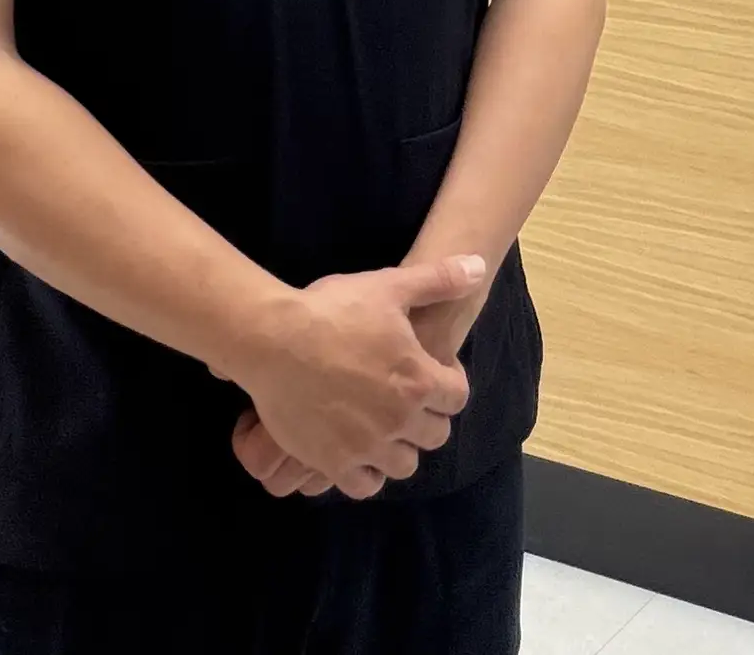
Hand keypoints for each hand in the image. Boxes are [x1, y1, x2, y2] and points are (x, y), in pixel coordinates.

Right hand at [225, 252, 482, 500]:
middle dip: (427, 417)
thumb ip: (438, 279)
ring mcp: (366, 447)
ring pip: (403, 465)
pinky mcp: (333, 463)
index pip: (457, 398)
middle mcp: (398, 421)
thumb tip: (479, 267)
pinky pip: (365, 486)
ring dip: (400, 448)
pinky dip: (368, 473)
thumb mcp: (389, 285)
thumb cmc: (334, 310)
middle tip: (407, 398)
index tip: (431, 370)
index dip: (449, 382)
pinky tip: (358, 451)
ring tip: (384, 427)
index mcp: (418, 381)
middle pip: (434, 436)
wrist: (274, 340)